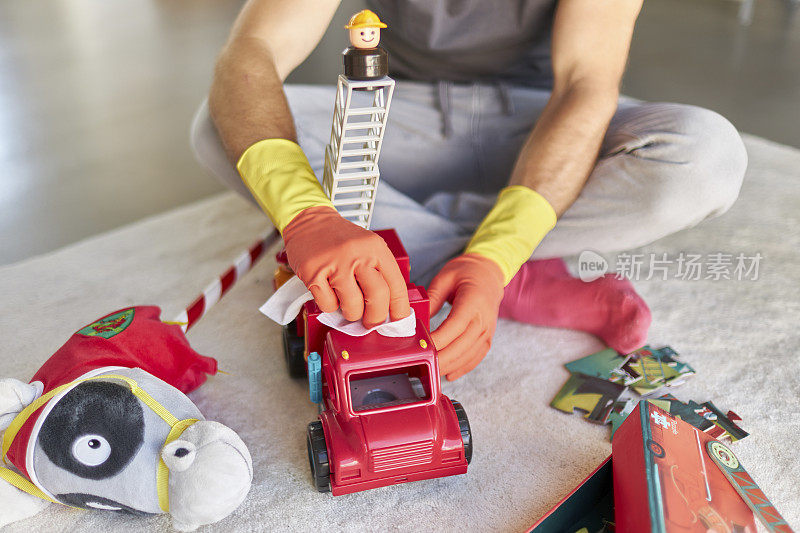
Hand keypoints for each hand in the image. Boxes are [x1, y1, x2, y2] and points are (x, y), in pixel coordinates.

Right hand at [282, 206, 410, 327]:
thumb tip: (388, 308)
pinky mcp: (313, 273)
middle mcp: (357, 254)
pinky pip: (328, 305)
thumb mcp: (367, 246)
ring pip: (353, 306)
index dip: (399, 308)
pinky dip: (330, 306)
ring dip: (352, 313)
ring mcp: (335, 263)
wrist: (309, 222)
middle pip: (377, 297)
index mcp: (375, 247)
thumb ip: (379, 272)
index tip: (398, 319)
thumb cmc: (339, 239)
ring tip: (347, 304)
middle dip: (376, 317)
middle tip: (371, 321)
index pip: (396, 284)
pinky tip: (329, 292)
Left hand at [428, 254, 504, 380]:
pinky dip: (462, 368)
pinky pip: (476, 357)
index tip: (421, 347)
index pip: (454, 327)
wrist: (489, 274)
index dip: (438, 340)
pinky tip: (449, 374)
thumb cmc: (466, 272)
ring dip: (449, 366)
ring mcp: (488, 330)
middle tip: (421, 364)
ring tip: (431, 372)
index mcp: (473, 302)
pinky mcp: (487, 338)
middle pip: (461, 346)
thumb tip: (416, 318)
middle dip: (440, 359)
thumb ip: (431, 298)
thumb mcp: (445, 278)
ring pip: (468, 355)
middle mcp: (484, 319)